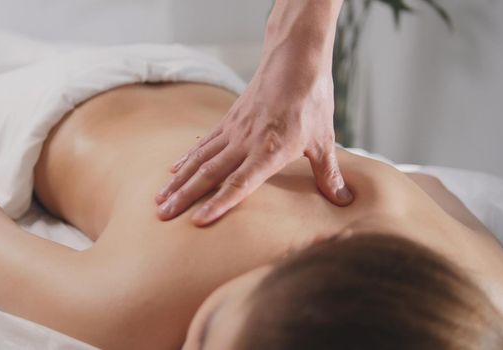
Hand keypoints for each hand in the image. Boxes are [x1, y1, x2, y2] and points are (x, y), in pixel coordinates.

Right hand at [156, 58, 351, 225]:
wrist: (294, 62)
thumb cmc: (311, 100)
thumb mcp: (324, 140)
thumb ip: (328, 173)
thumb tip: (343, 200)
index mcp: (269, 151)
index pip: (240, 183)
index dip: (219, 203)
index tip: (198, 221)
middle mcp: (245, 142)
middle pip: (209, 173)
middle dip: (184, 196)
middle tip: (162, 216)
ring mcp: (233, 131)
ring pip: (199, 159)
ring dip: (178, 180)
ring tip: (159, 199)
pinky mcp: (228, 121)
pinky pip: (203, 143)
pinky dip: (186, 158)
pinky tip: (173, 170)